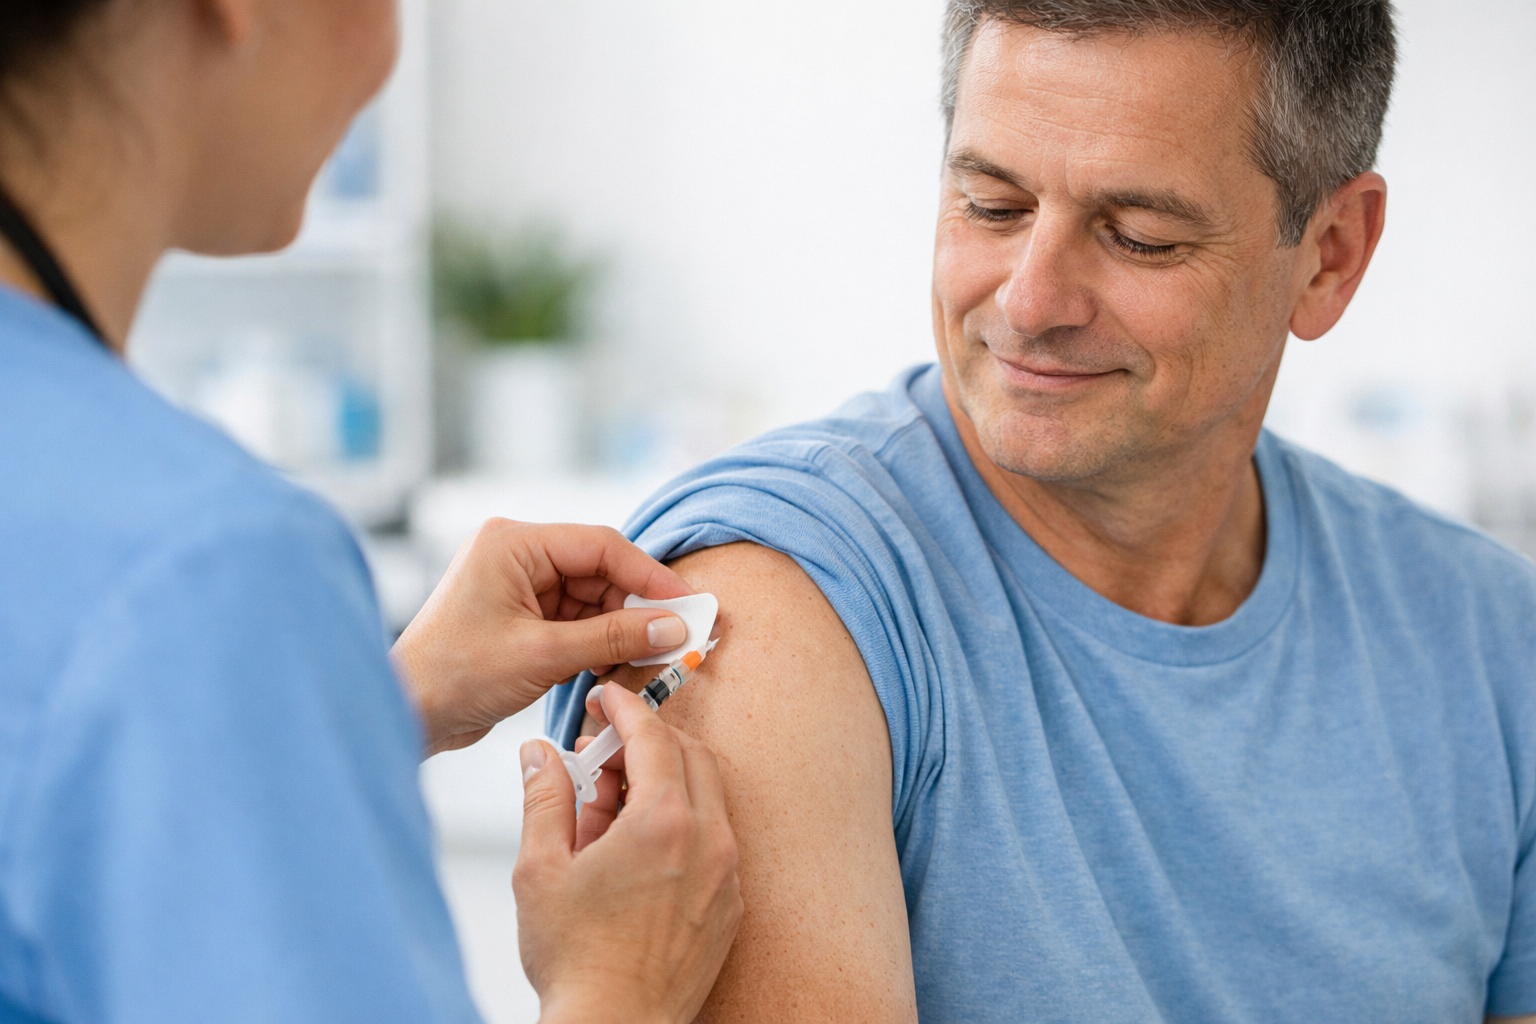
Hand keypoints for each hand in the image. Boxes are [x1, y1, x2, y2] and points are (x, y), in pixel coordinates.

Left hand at [392, 519, 692, 756]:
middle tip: (676, 636)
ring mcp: (518, 587)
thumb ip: (613, 638)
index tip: (687, 603)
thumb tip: (672, 627)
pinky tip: (613, 665)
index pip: (601, 545)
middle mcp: (516, 555)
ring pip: (592, 599)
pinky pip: (575, 620)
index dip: (649, 575)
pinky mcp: (521, 617)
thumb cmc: (453, 675)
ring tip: (645, 658)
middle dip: (636, 606)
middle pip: (599, 571)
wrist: (405, 714)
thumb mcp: (543, 655)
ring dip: (618, 629)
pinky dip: (598, 642)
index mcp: (513, 543)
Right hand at [514, 684, 741, 1023]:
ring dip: (664, 782)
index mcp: (664, 822)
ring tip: (608, 811)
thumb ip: (545, 799)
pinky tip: (636, 848)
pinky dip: (682, 823)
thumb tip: (539, 755)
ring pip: (707, 795)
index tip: (605, 697)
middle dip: (646, 742)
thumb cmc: (576, 959)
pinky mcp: (731, 903)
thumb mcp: (540, 869)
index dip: (624, 709)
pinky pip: (714, 838)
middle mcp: (709, 841)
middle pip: (690, 755)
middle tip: (599, 757)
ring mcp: (727, 873)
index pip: (653, 736)